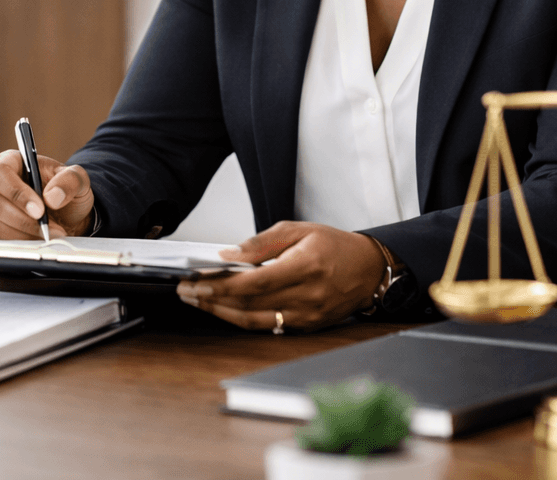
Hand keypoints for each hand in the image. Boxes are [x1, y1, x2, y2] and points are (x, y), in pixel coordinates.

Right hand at [0, 149, 94, 238]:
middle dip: (24, 220)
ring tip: (49, 235)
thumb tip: (52, 197)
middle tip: (50, 229)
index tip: (39, 210)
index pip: (0, 173)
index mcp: (9, 161)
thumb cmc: (64, 191)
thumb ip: (70, 181)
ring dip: (24, 235)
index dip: (17, 193)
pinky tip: (36, 240)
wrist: (63, 214)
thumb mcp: (77, 180)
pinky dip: (18, 243)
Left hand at [174, 221, 386, 330]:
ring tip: (199, 301)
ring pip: (255, 321)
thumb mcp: (298, 230)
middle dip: (212, 299)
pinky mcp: (307, 326)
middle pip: (249, 305)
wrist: (369, 269)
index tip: (196, 280)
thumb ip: (261, 243)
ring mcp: (307, 316)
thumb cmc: (336, 246)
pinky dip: (243, 319)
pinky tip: (224, 309)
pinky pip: (268, 326)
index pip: (253, 283)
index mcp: (305, 267)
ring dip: (222, 313)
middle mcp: (307, 296)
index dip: (220, 285)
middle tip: (187, 291)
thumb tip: (229, 255)